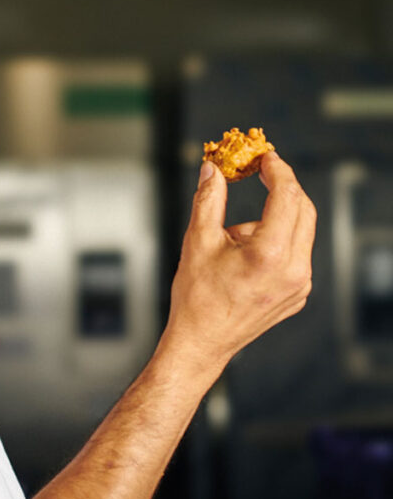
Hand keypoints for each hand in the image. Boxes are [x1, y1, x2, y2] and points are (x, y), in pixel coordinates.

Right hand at [162, 152, 315, 371]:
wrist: (202, 341)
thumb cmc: (196, 296)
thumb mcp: (197, 241)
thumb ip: (208, 199)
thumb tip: (212, 169)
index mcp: (269, 254)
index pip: (286, 196)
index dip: (277, 171)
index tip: (265, 157)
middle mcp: (294, 270)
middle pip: (303, 209)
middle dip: (282, 188)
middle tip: (260, 173)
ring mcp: (301, 284)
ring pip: (299, 231)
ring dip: (272, 221)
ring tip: (233, 242)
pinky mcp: (299, 293)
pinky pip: (296, 254)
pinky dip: (275, 243)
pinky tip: (244, 259)